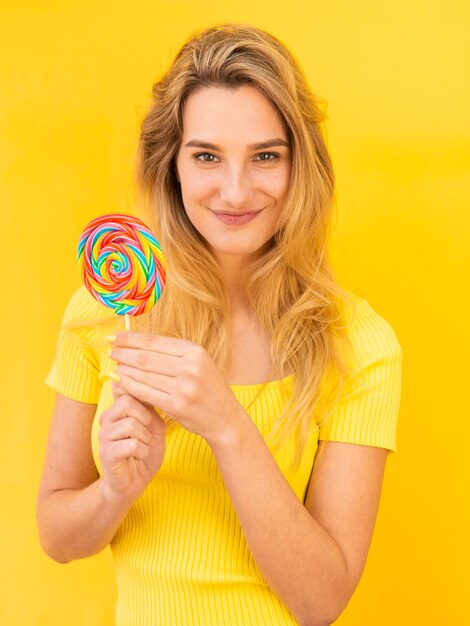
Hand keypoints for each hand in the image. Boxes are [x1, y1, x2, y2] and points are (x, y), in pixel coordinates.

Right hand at [98, 393, 165, 506]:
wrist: (133, 482)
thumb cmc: (145, 452)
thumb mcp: (155, 427)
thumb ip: (152, 409)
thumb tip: (149, 391)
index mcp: (117, 410)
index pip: (129, 389)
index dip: (145, 401)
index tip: (151, 417)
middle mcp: (107, 419)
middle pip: (127, 402)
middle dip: (145, 419)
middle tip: (147, 434)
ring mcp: (104, 436)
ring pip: (130, 424)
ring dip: (145, 438)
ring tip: (143, 447)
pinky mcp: (107, 453)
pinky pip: (131, 444)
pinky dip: (142, 451)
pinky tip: (139, 456)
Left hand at [108, 332, 242, 444]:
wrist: (224, 418)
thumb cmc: (207, 388)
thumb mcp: (197, 363)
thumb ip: (172, 353)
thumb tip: (138, 341)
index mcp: (194, 351)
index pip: (154, 341)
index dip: (131, 338)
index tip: (115, 337)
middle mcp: (190, 367)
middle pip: (146, 357)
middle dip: (124, 353)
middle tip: (110, 351)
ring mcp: (184, 387)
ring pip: (143, 374)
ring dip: (124, 369)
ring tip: (114, 366)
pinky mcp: (177, 405)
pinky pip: (146, 392)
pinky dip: (129, 386)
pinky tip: (120, 381)